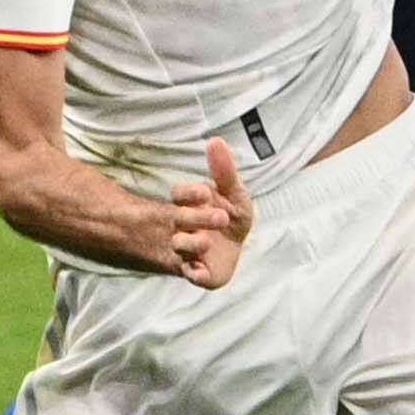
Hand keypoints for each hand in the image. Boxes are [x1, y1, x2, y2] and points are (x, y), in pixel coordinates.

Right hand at [155, 139, 254, 290]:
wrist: (235, 249)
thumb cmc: (231, 215)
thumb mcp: (233, 192)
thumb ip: (224, 170)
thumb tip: (216, 140)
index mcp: (190, 204)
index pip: (179, 194)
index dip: (189, 193)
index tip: (205, 192)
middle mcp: (184, 226)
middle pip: (179, 219)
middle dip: (196, 217)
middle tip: (220, 216)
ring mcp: (188, 249)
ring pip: (179, 246)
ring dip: (190, 243)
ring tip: (205, 242)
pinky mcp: (197, 271)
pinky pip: (191, 274)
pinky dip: (194, 274)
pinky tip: (200, 270)